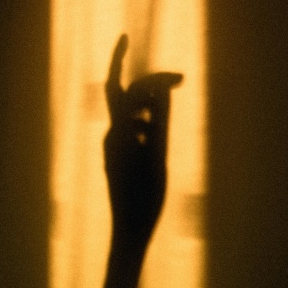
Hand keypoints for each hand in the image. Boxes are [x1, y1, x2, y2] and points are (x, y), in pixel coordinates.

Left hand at [104, 34, 182, 238]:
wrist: (128, 230)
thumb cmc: (145, 199)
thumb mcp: (158, 158)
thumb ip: (160, 121)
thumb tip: (162, 87)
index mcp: (119, 134)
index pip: (124, 88)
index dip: (136, 67)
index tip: (154, 57)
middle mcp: (111, 135)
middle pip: (119, 91)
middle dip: (139, 77)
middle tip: (175, 78)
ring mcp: (112, 145)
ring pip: (128, 111)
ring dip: (148, 105)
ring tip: (168, 116)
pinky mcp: (117, 154)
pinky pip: (131, 128)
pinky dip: (147, 123)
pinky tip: (157, 135)